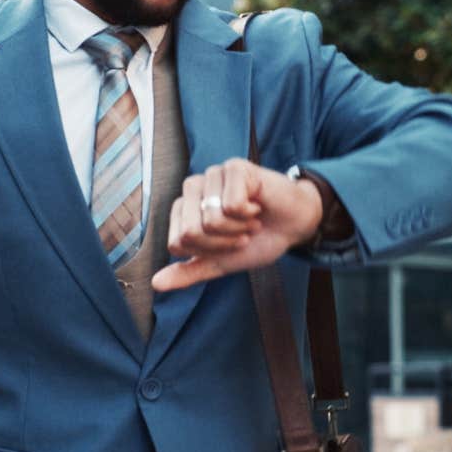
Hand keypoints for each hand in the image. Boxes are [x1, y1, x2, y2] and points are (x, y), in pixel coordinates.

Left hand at [150, 158, 322, 291]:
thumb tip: (156, 284)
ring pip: (210, 220)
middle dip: (221, 243)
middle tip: (242, 233)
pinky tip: (258, 206)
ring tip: (251, 219)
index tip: (228, 244)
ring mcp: (213, 174)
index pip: (177, 243)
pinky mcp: (234, 167)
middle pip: (190, 232)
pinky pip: (231, 205)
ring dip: (238, 229)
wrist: (294, 227)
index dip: (207, 252)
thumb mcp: (220, 263)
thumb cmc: (258, 240)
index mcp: (184, 208)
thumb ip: (189, 271)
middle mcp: (193, 188)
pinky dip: (249, 214)